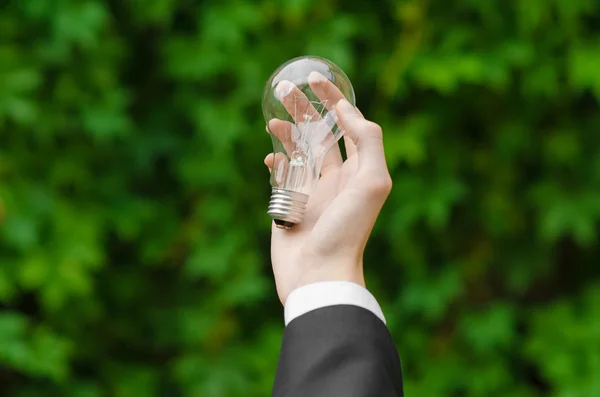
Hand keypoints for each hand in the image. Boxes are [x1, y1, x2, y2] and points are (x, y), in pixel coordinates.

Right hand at [265, 74, 392, 304]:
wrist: (319, 273)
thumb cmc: (347, 230)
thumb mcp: (372, 182)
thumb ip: (367, 141)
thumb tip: (346, 111)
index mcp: (358, 169)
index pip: (347, 124)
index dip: (333, 99)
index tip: (315, 79)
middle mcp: (335, 178)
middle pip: (319, 133)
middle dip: (303, 109)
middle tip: (283, 89)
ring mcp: (310, 191)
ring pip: (297, 152)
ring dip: (286, 132)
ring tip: (272, 120)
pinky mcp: (288, 205)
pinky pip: (281, 176)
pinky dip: (275, 163)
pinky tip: (270, 158)